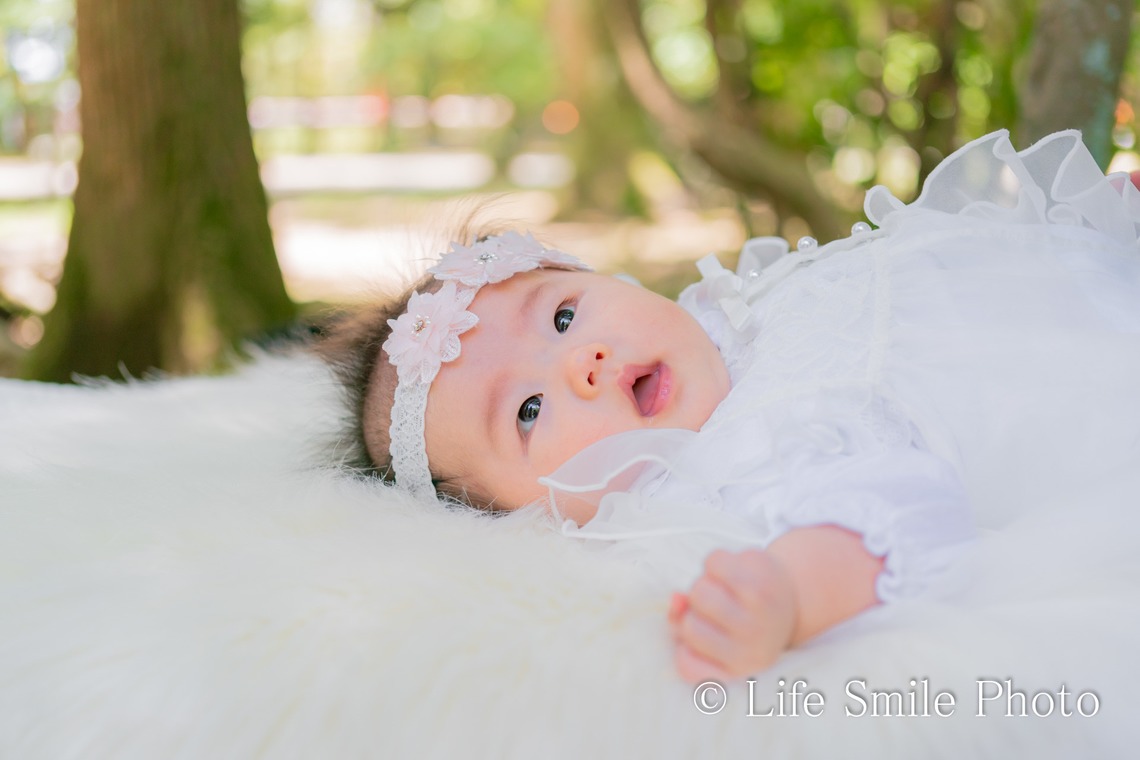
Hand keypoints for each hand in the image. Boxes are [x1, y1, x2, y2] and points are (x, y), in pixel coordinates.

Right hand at [668, 548, 796, 682]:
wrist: (792, 598)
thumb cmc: (743, 620)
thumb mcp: (718, 636)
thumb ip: (684, 623)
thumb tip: (677, 598)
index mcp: (740, 666)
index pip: (687, 665)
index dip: (684, 647)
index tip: (702, 636)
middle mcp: (752, 646)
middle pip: (689, 625)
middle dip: (694, 612)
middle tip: (715, 607)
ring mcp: (760, 613)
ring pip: (699, 591)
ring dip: (703, 583)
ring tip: (722, 588)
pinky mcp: (762, 578)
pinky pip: (713, 561)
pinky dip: (714, 563)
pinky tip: (731, 569)